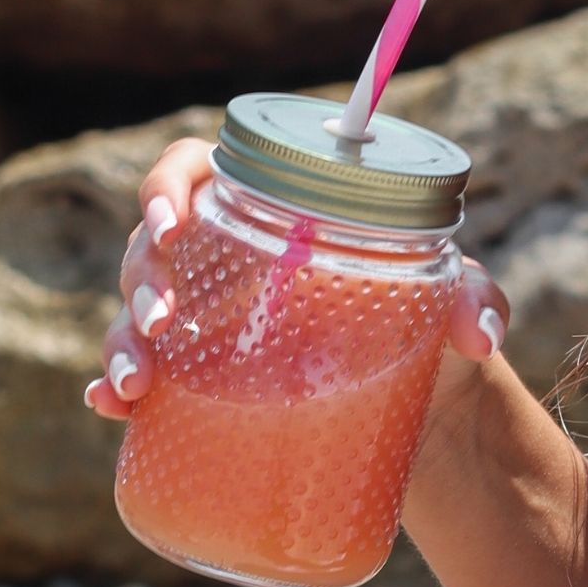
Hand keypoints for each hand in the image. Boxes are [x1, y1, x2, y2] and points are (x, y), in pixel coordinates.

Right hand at [85, 138, 511, 418]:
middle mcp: (222, 262)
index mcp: (264, 211)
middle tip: (163, 317)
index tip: (172, 219)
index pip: (192, 170)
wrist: (423, 417)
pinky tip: (110, 409)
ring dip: (122, 342)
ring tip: (135, 386)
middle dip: (141, 278)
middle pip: (152, 246)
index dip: (166, 185)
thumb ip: (474, 295)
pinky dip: (114, 392)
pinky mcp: (199, 387)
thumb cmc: (425, 325)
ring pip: (136, 315)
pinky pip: (143, 381)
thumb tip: (478, 329)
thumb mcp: (452, 300)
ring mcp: (204, 327)